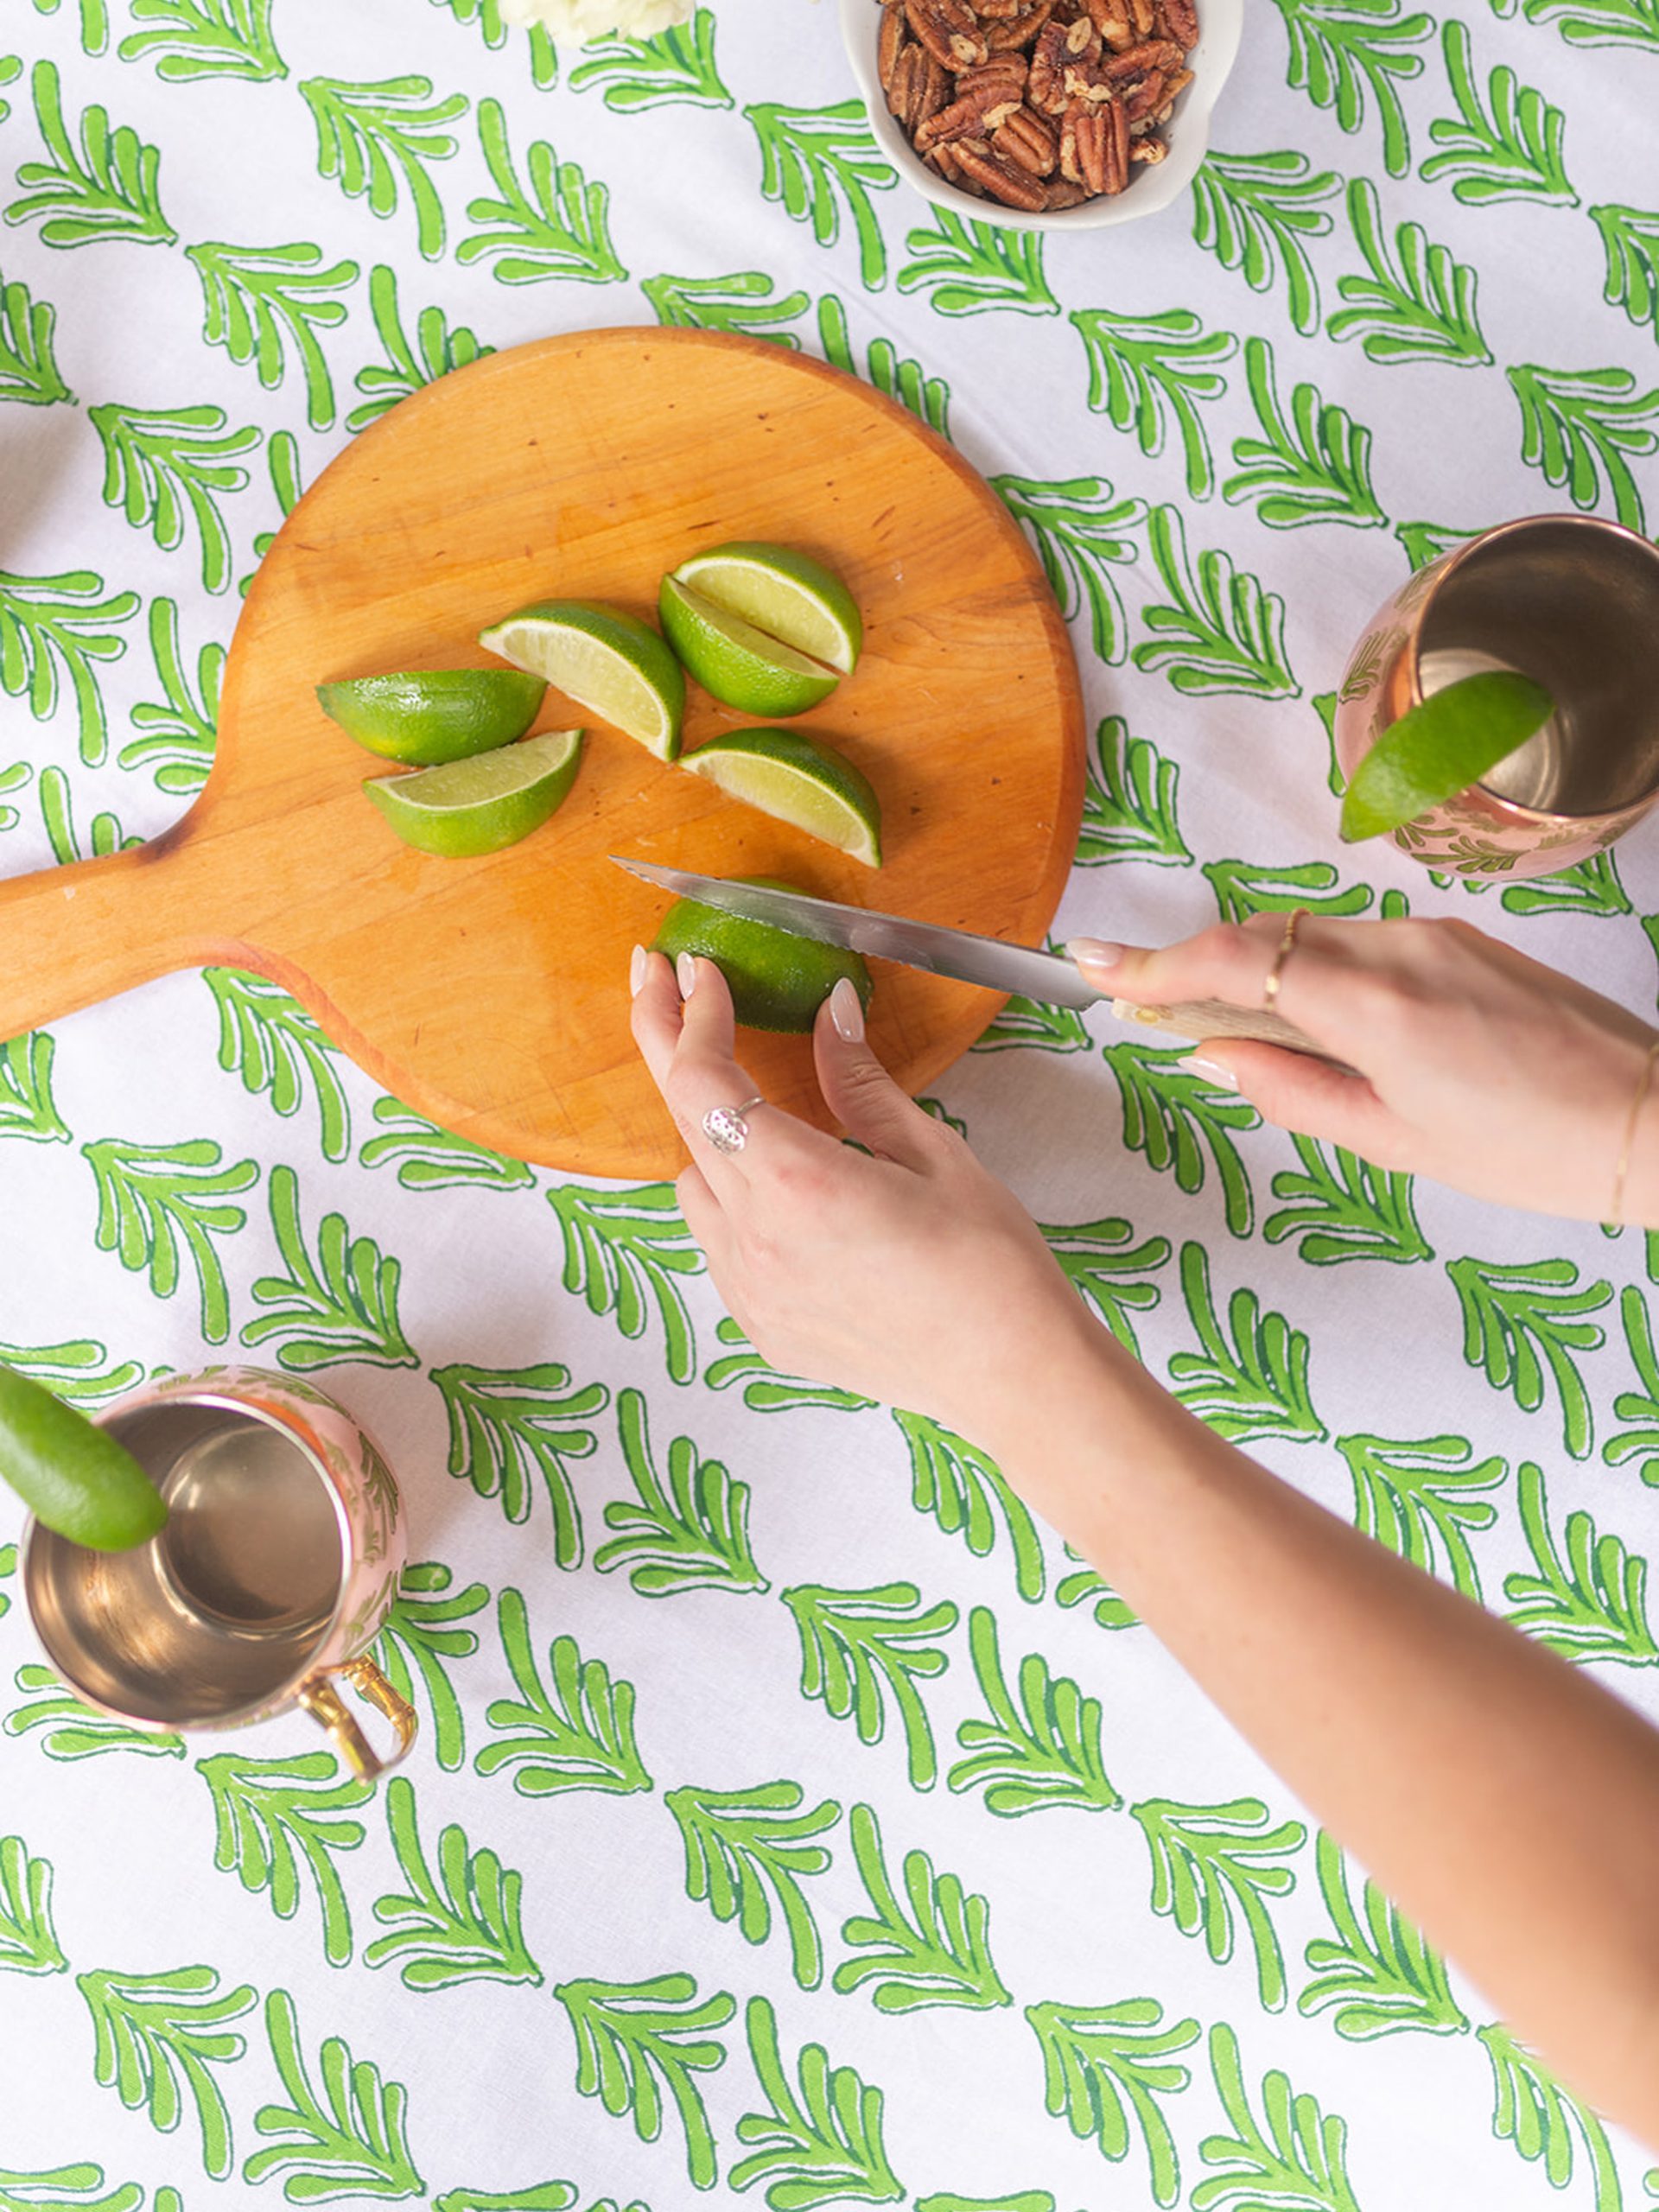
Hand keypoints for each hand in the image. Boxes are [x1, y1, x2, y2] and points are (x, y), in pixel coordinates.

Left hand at [628, 948, 1100, 1446]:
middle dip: (667, 1042)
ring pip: (692, 1184)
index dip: (692, 1015)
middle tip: (657, 983)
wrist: (1013, 1376)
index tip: (698, 971)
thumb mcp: (932, 1151)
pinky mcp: (762, 1326)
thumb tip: (829, 1013)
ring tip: (739, 1090)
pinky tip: (776, 1183)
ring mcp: (750, 1290)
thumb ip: (859, 1080)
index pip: (705, 1078)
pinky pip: (719, 1242)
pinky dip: (731, 1198)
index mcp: (798, 1183)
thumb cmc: (992, 1268)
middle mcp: (756, 1240)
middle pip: (680, 1119)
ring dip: (705, 1128)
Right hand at [1072, 914, 1657, 1222]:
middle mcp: (1400, 948)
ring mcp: (1433, 934)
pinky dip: (1317, 972)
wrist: (1644, 1119)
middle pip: (1263, 937)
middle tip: (1150, 1007)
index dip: (1151, 962)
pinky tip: (1321, 1024)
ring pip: (1310, 937)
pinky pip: (1360, 941)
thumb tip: (1215, 1055)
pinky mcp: (1459, 937)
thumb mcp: (1392, 1141)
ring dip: (1262, 974)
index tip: (1096, 963)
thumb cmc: (1532, 1148)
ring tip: (1245, 1037)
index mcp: (1374, 1006)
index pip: (1232, 961)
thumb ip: (1291, 1089)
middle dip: (1199, 969)